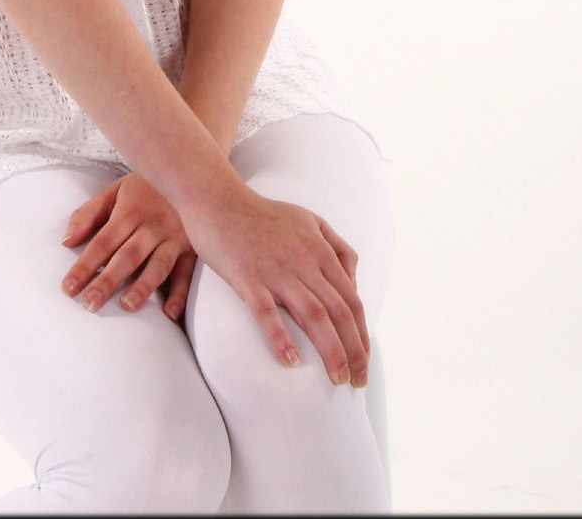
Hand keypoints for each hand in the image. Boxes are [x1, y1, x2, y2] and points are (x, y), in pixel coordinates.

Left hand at [60, 173, 196, 322]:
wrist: (188, 171)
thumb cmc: (144, 187)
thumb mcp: (113, 191)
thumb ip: (88, 214)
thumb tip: (66, 241)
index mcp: (130, 211)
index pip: (103, 241)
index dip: (85, 265)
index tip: (68, 287)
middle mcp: (152, 225)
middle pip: (128, 256)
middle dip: (108, 281)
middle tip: (89, 303)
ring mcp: (174, 237)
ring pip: (158, 265)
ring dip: (143, 286)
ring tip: (127, 306)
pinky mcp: (192, 248)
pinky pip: (187, 273)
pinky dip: (180, 294)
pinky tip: (170, 314)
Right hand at [181, 185, 369, 383]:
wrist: (218, 199)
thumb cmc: (262, 213)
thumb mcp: (308, 219)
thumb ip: (335, 246)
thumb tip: (353, 280)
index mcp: (319, 250)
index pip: (351, 299)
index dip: (361, 333)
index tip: (363, 360)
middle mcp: (303, 261)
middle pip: (339, 312)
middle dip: (353, 350)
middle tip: (357, 381)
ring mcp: (276, 270)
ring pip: (313, 315)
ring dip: (330, 350)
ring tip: (337, 378)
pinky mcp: (247, 277)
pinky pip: (267, 311)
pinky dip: (281, 337)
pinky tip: (291, 360)